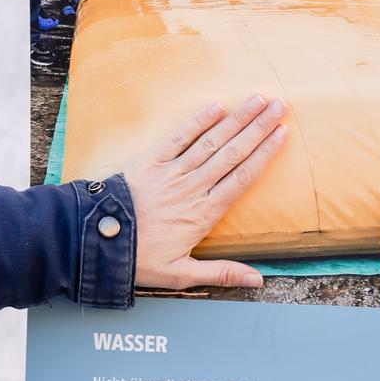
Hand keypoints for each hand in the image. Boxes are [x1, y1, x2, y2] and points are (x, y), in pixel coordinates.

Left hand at [112, 94, 289, 292]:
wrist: (97, 241)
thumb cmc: (139, 260)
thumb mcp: (181, 275)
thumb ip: (222, 273)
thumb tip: (257, 281)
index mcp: (204, 214)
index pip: (242, 178)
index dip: (264, 154)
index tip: (282, 134)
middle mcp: (192, 188)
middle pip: (233, 153)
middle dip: (258, 127)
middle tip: (280, 105)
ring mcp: (172, 172)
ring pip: (211, 141)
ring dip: (236, 119)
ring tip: (257, 99)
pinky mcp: (151, 162)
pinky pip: (178, 137)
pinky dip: (197, 121)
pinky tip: (215, 107)